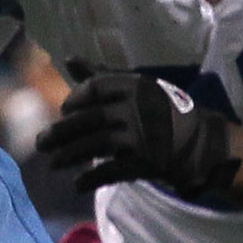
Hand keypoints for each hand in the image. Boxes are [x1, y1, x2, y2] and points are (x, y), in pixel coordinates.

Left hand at [36, 71, 241, 204]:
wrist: (202, 143)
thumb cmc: (162, 112)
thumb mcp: (135, 88)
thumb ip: (101, 75)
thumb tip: (68, 59)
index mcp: (136, 86)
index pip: (96, 88)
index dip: (75, 101)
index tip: (65, 112)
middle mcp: (139, 108)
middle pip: (91, 119)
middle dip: (62, 132)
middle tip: (41, 143)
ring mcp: (144, 137)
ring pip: (97, 145)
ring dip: (70, 155)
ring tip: (53, 163)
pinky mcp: (147, 163)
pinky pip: (113, 171)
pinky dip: (93, 178)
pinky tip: (78, 184)